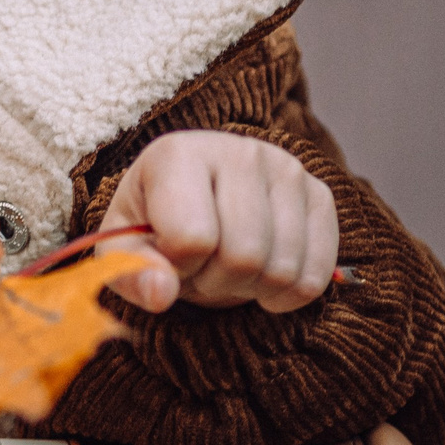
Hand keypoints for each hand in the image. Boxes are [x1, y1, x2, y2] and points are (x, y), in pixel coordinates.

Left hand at [97, 131, 337, 314]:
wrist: (197, 202)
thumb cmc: (154, 226)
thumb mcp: (124, 249)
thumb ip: (130, 273)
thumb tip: (161, 294)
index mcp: (178, 153)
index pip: (192, 238)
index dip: (179, 266)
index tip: (170, 255)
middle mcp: (240, 150)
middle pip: (243, 257)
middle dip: (216, 281)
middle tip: (202, 267)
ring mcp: (287, 169)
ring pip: (282, 269)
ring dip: (251, 288)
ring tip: (228, 264)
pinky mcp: (320, 195)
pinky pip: (316, 274)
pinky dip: (287, 294)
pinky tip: (263, 277)